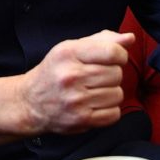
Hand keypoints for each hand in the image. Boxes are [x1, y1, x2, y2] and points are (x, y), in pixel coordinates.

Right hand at [19, 29, 134, 134]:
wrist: (30, 102)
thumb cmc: (55, 71)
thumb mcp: (73, 48)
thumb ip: (103, 40)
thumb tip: (129, 38)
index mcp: (69, 53)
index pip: (112, 52)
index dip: (120, 55)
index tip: (114, 58)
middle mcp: (71, 77)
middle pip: (117, 74)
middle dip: (113, 74)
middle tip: (98, 77)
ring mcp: (75, 100)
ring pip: (117, 94)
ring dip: (111, 92)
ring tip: (95, 91)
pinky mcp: (80, 120)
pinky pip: (114, 114)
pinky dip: (110, 110)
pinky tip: (96, 104)